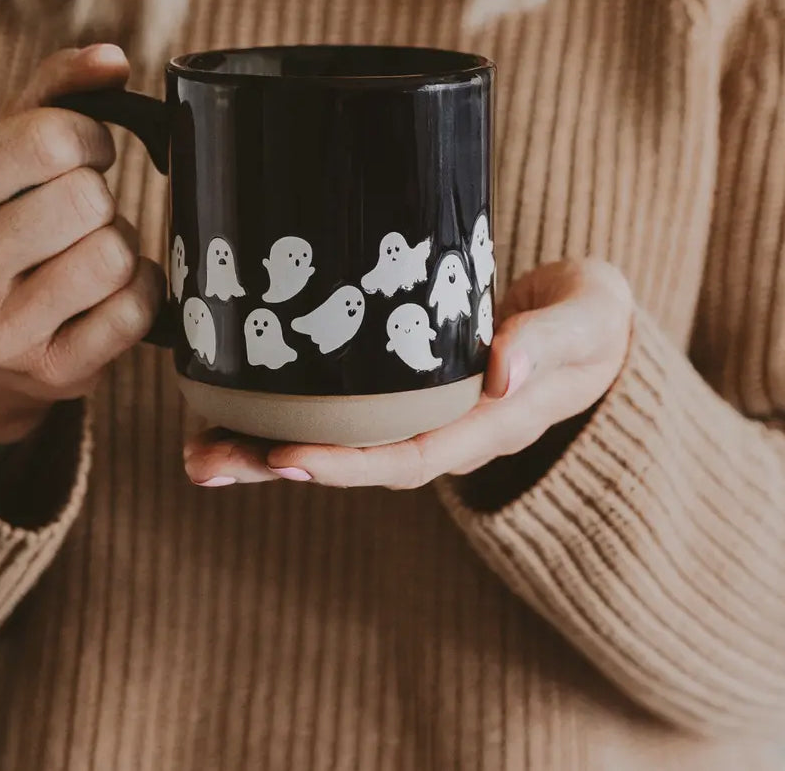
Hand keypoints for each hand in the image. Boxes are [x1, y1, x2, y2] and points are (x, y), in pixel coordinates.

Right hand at [0, 45, 164, 458]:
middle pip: (89, 199)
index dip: (88, 138)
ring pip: (115, 255)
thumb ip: (56, 90)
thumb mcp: (5, 148)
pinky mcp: (53, 372)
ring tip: (86, 252)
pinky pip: (136, 310)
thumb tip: (111, 59)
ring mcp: (0, 331)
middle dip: (100, 198)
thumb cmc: (3, 220)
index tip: (83, 153)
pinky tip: (105, 294)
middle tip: (79, 214)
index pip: (51, 138)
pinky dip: (139, 292)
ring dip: (119, 244)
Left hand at [183, 259, 632, 489]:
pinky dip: (281, 415)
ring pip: (333, 443)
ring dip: (262, 450)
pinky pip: (336, 413)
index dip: (346, 463)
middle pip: (352, 462)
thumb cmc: (590, 322)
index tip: (285, 458)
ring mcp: (417, 415)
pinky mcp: (397, 389)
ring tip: (194, 448)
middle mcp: (444, 431)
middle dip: (277, 466)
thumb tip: (502, 372)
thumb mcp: (589, 319)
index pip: (409, 456)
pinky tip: (227, 408)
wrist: (588, 327)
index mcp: (487, 423)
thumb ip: (552, 341)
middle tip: (203, 461)